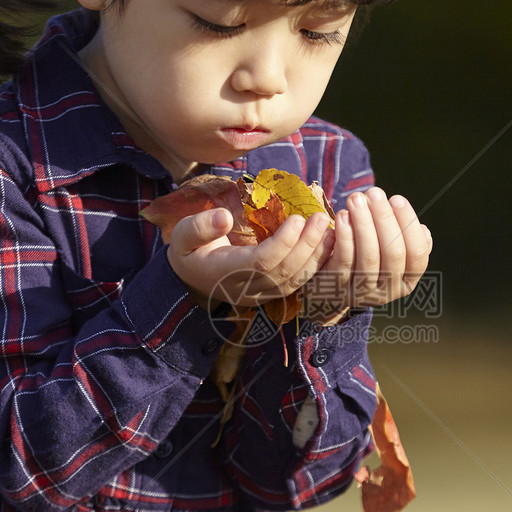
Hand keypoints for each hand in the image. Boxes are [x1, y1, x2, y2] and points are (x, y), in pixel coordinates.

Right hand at [167, 207, 332, 309]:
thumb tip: (223, 217)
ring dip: (316, 256)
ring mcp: (262, 294)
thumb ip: (199, 227)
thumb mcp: (183, 236)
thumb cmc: (189, 250)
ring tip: (328, 228)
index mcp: (225, 274)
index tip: (296, 219)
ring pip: (295, 281)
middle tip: (320, 217)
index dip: (282, 243)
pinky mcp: (272, 293)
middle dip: (306, 245)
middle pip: (284, 272)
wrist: (191, 279)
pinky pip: (299, 283)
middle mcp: (247, 289)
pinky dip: (316, 265)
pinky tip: (328, 244)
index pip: (261, 262)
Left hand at [302, 187, 432, 320]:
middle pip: (394, 253)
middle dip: (385, 219)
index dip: (409, 224)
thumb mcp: (388, 253)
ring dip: (364, 223)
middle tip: (374, 193)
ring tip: (357, 199)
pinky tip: (342, 215)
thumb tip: (422, 230)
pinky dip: (345, 236)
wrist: (328, 285)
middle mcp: (388, 291)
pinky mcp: (339, 288)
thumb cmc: (364, 258)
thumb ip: (403, 241)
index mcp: (406, 281)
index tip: (397, 198)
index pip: (417, 253)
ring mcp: (363, 293)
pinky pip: (345, 260)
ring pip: (369, 257)